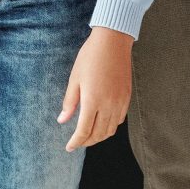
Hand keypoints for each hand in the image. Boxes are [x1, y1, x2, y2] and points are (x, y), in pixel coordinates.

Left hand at [58, 27, 134, 150]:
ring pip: (111, 130)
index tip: (69, 147)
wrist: (113, 41)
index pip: (84, 131)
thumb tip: (62, 120)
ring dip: (99, 136)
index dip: (76, 142)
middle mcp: (108, 104)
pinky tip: (102, 123)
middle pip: (98, 134)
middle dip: (87, 142)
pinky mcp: (127, 97)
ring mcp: (120, 102)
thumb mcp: (75, 79)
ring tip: (89, 136)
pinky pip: (119, 120)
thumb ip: (70, 102)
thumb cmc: (90, 57)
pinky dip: (110, 127)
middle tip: (77, 142)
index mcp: (93, 100)